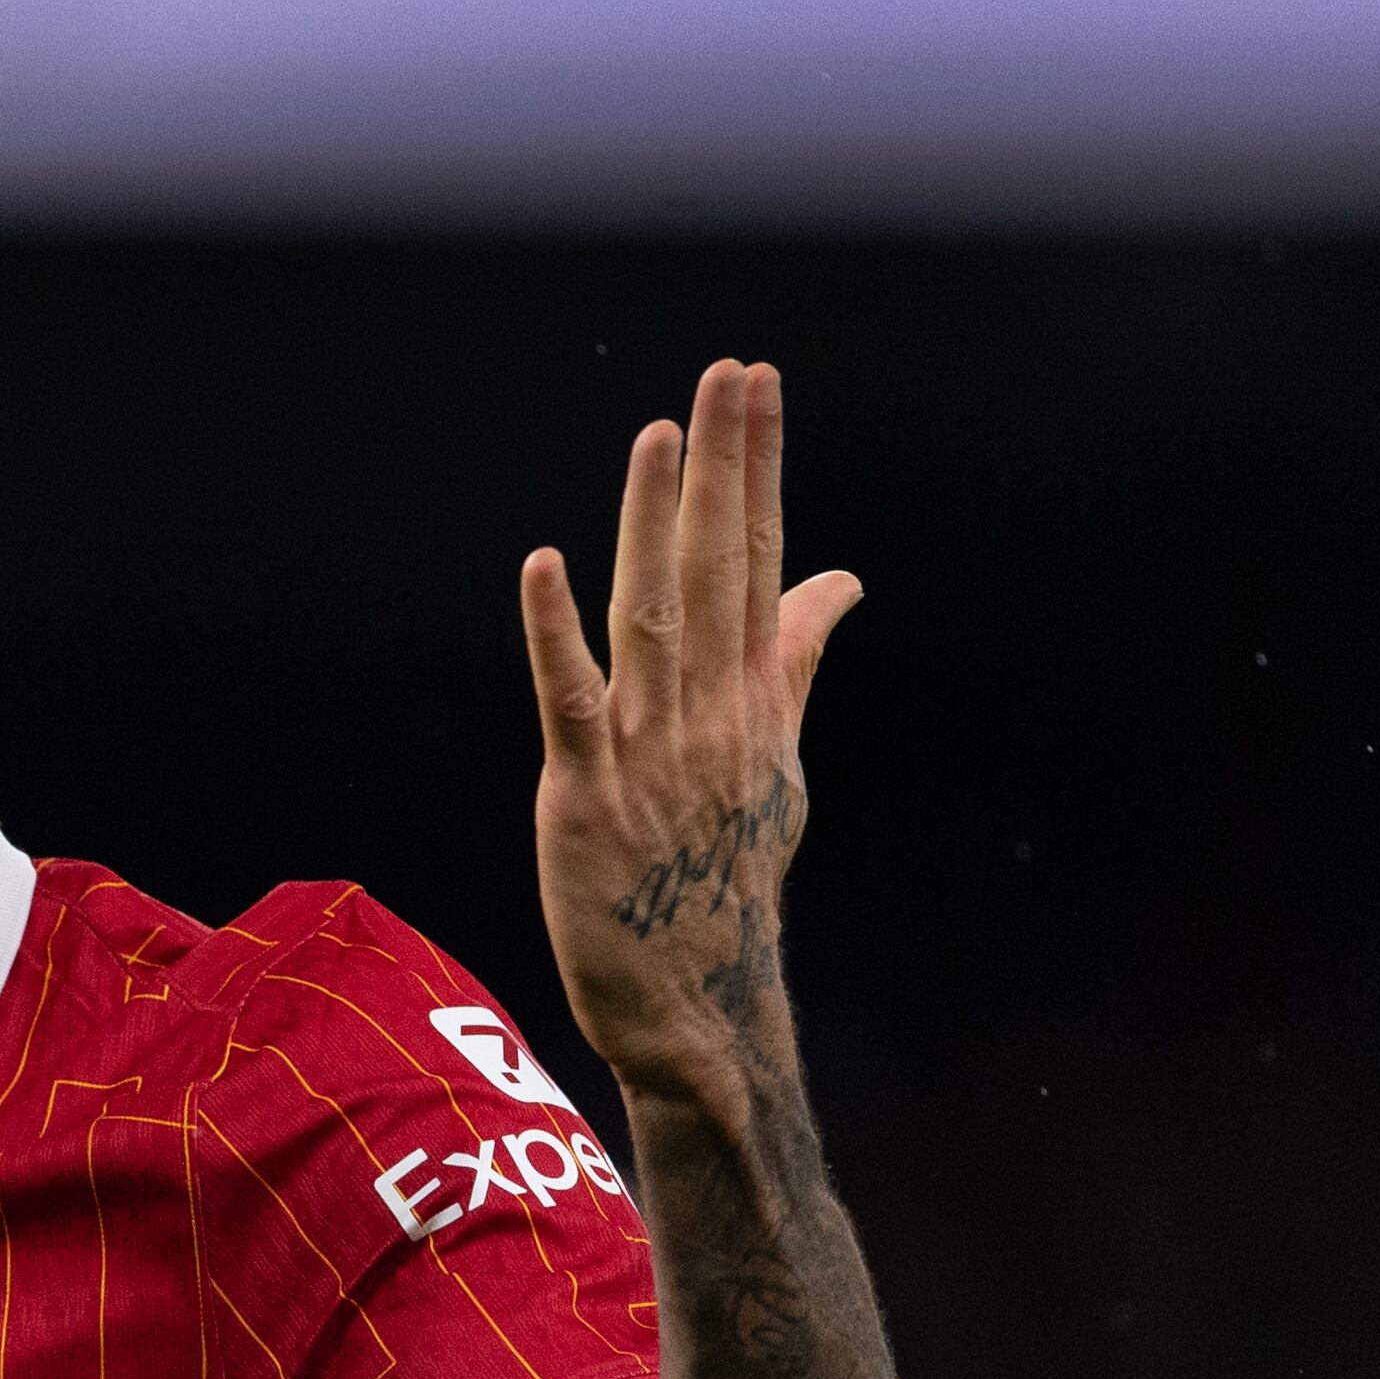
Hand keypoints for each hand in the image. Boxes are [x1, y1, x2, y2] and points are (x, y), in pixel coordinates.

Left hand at [518, 361, 858, 1115]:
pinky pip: (571, 701)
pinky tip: (541, 563)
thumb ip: (794, 662)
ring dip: (655, 523)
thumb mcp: (777, 762)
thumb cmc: (724, 880)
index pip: (762, 559)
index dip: (759, 470)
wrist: (698, 1005)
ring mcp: (650, 752)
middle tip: (729, 374)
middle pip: (721, 569)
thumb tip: (837, 579)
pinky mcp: (587, 795)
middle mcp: (711, 713)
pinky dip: (553, 634)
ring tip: (659, 435)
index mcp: (753, 700)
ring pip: (654, 614)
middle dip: (726, 469)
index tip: (758, 386)